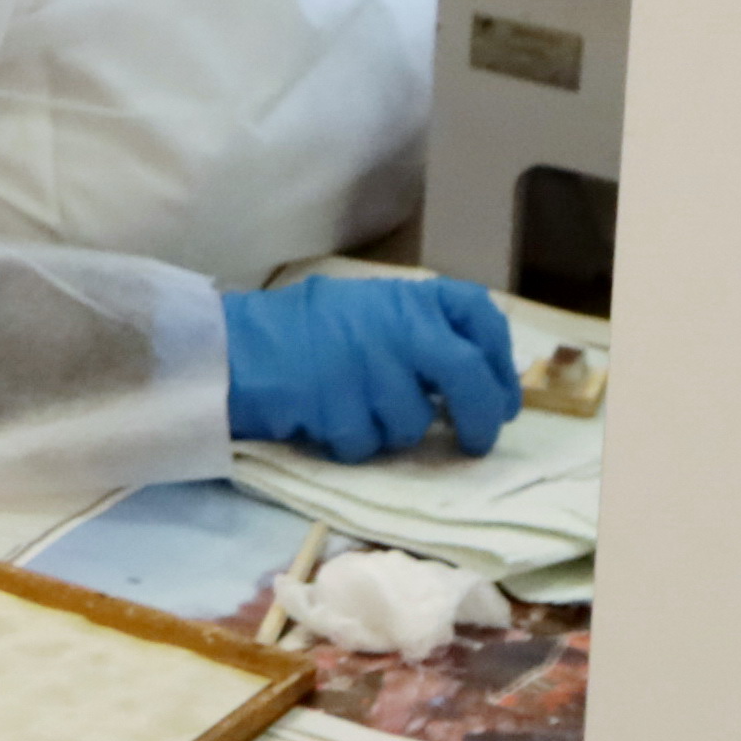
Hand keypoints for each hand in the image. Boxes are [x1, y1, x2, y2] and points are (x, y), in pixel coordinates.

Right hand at [219, 270, 521, 461]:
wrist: (237, 346)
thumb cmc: (307, 329)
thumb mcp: (372, 309)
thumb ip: (422, 331)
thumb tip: (479, 375)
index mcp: (407, 296)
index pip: (480, 316)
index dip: (500, 363)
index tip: (503, 398)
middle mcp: (396, 324)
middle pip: (467, 378)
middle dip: (481, 419)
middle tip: (475, 443)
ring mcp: (367, 365)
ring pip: (412, 424)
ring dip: (392, 432)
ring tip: (358, 412)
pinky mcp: (338, 405)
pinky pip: (366, 445)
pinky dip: (351, 445)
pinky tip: (328, 421)